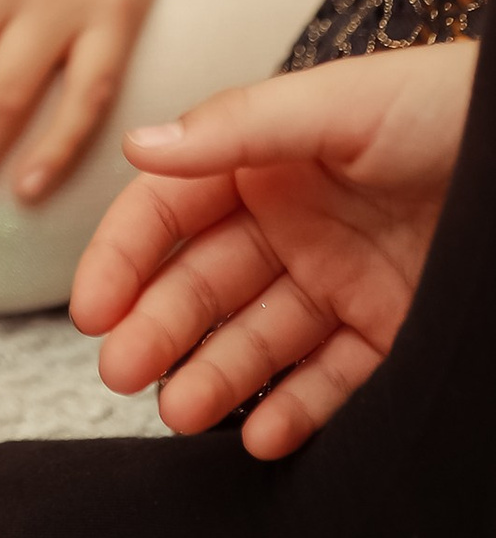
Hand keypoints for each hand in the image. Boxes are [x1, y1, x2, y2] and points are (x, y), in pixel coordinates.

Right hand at [73, 41, 474, 455]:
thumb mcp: (337, 103)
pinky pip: (332, 379)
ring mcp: (339, 279)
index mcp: (262, 162)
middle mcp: (291, 224)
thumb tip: (139, 145)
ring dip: (213, 375)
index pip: (169, 213)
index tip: (92, 309)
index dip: (124, 258)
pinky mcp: (390, 328)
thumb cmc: (445, 104)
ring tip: (180, 411)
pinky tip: (263, 434)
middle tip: (122, 372)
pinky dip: (296, 410)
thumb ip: (237, 128)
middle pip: (203, 285)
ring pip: (257, 338)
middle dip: (157, 329)